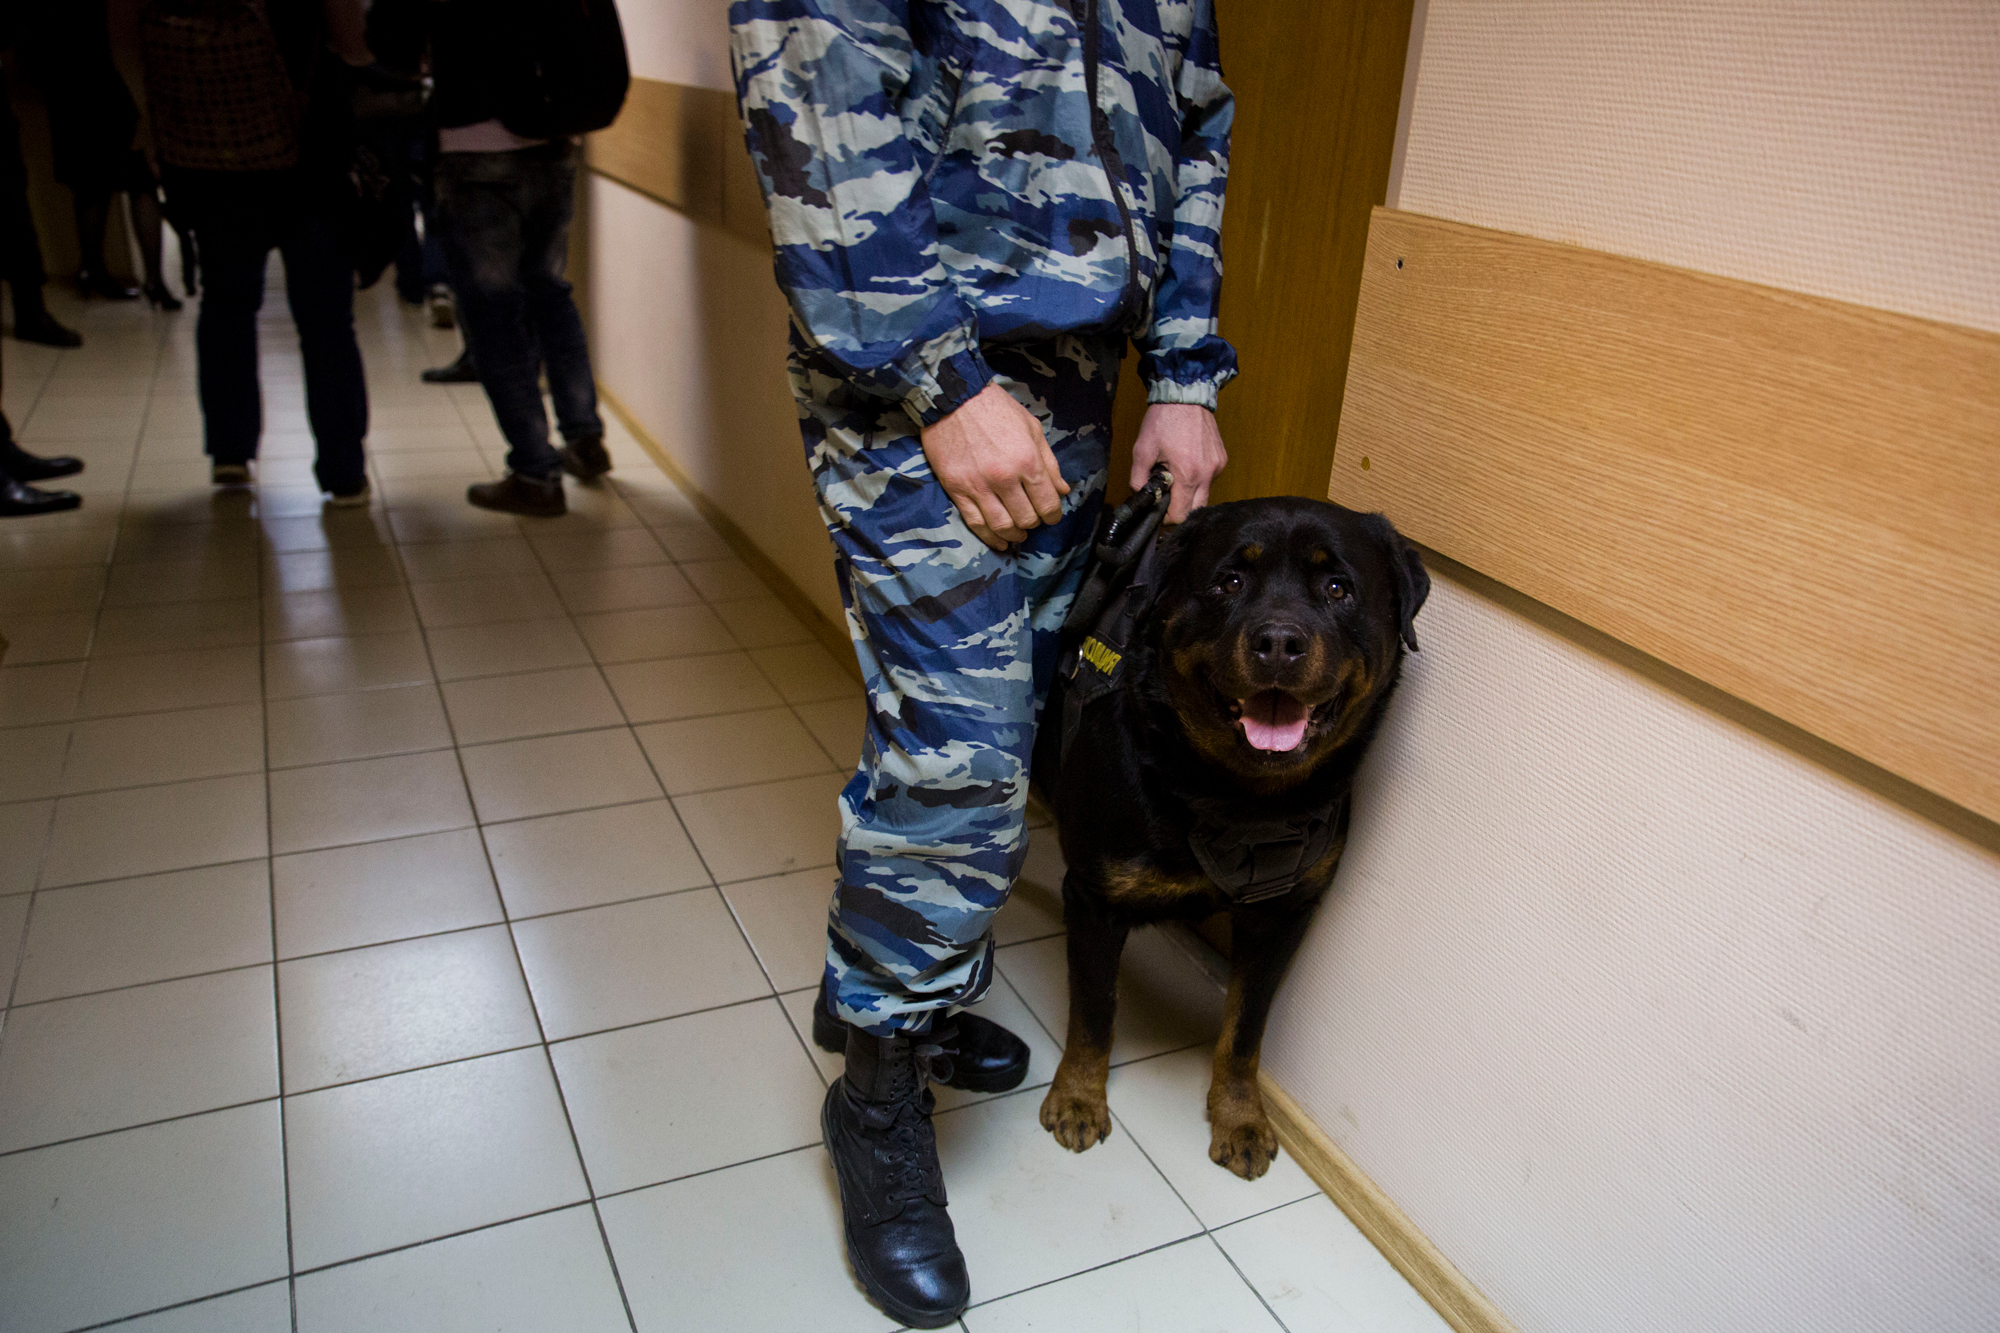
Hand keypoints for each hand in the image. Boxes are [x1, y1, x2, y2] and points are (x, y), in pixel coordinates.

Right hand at [921, 384, 1070, 550]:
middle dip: (1034, 523)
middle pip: (1026, 518)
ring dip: (1014, 535)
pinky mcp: (957, 489)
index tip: (1051, 515)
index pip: (1048, 503)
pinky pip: (975, 523)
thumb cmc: (996, 409)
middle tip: (1033, 519)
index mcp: (1027, 461)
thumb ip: (1049, 463)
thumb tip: (1063, 490)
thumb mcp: (1032, 429)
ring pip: (1002, 526)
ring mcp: (978, 486)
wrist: (953, 398)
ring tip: (1018, 534)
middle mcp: (1004, 478)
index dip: (1053, 515)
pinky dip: (989, 538)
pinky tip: (998, 542)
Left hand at [1131, 403, 1226, 522]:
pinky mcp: (1222, 460)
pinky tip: (1187, 463)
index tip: (1159, 509)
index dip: (1167, 517)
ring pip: (1204, 495)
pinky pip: (1209, 479)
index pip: (1181, 515)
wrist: (1185, 396)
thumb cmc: (1163, 421)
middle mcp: (1207, 474)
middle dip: (1180, 508)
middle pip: (1196, 510)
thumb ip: (1138, 480)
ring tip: (1176, 474)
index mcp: (1188, 475)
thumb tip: (1140, 498)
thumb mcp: (1142, 451)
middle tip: (1166, 496)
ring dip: (1189, 493)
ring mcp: (1217, 467)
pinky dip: (1197, 479)